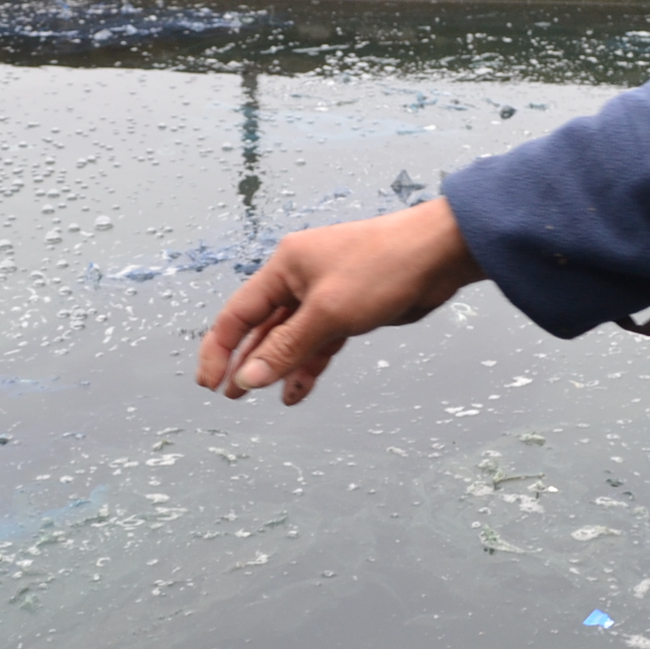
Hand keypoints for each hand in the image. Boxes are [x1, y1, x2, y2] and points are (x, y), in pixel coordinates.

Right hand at [193, 198, 484, 405]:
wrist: (439, 254)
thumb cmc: (384, 267)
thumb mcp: (328, 313)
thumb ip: (286, 348)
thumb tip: (248, 378)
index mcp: (285, 268)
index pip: (238, 314)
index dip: (219, 350)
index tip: (210, 382)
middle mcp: (299, 278)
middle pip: (262, 327)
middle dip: (246, 361)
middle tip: (229, 395)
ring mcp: (325, 294)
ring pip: (291, 338)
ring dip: (277, 366)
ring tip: (258, 395)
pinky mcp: (349, 309)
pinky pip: (318, 342)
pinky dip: (308, 365)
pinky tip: (297, 389)